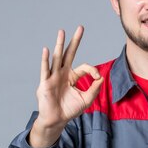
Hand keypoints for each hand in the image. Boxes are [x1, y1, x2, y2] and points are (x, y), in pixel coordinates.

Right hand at [30, 26, 102, 147]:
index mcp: (72, 76)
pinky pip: (45, 70)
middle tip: (80, 28)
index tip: (97, 78)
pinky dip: (46, 60)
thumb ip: (94, 89)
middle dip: (75, 41)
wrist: (57, 120)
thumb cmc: (70, 109)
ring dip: (60, 44)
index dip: (93, 71)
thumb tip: (102, 77)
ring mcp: (53, 77)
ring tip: (62, 32)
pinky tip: (46, 50)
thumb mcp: (86, 99)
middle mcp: (63, 73)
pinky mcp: (45, 83)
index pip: (85, 67)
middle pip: (70, 53)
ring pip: (58, 58)